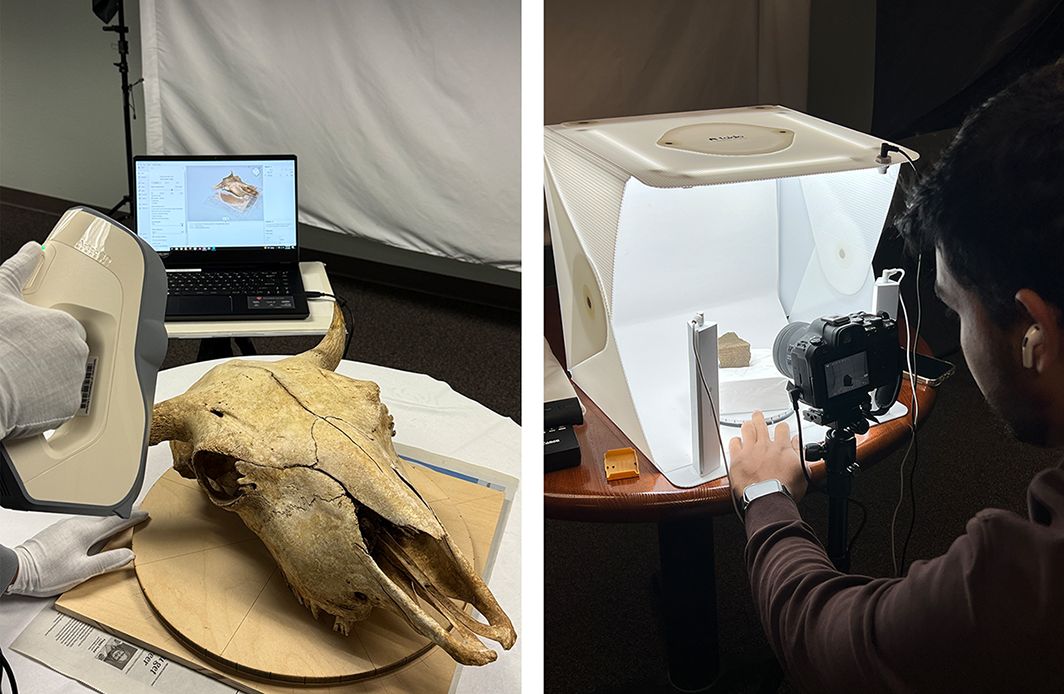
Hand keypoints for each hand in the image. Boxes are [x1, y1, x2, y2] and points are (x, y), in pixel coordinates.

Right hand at [0, 242, 89, 438]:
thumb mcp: (0, 295)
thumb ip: (18, 269)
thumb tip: (31, 250)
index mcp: (65, 324)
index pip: (63, 329)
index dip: (42, 335)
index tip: (25, 341)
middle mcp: (77, 352)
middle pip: (66, 354)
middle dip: (46, 357)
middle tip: (19, 359)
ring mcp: (75, 381)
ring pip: (64, 378)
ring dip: (47, 379)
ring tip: (19, 378)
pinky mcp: (68, 407)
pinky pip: (61, 403)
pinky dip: (45, 402)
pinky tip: (24, 396)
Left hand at [9, 511, 148, 596]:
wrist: (17, 570)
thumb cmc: (45, 572)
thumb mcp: (82, 572)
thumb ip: (107, 562)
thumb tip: (127, 555)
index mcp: (85, 532)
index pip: (116, 521)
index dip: (133, 517)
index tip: (144, 514)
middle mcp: (76, 525)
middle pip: (106, 517)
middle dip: (123, 516)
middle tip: (136, 513)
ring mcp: (65, 526)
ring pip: (94, 519)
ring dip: (109, 520)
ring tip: (119, 523)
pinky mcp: (57, 531)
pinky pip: (83, 523)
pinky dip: (95, 525)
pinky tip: (94, 532)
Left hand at [728, 410, 807, 503]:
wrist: (769, 499)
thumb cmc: (786, 489)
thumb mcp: (803, 471)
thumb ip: (800, 453)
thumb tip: (798, 442)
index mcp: (781, 447)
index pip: (782, 428)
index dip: (782, 427)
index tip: (781, 428)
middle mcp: (764, 445)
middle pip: (761, 424)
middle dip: (759, 417)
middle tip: (757, 414)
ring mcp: (749, 451)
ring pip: (746, 429)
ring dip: (747, 425)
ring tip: (747, 424)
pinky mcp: (737, 459)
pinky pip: (733, 443)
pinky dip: (735, 441)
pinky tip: (736, 441)